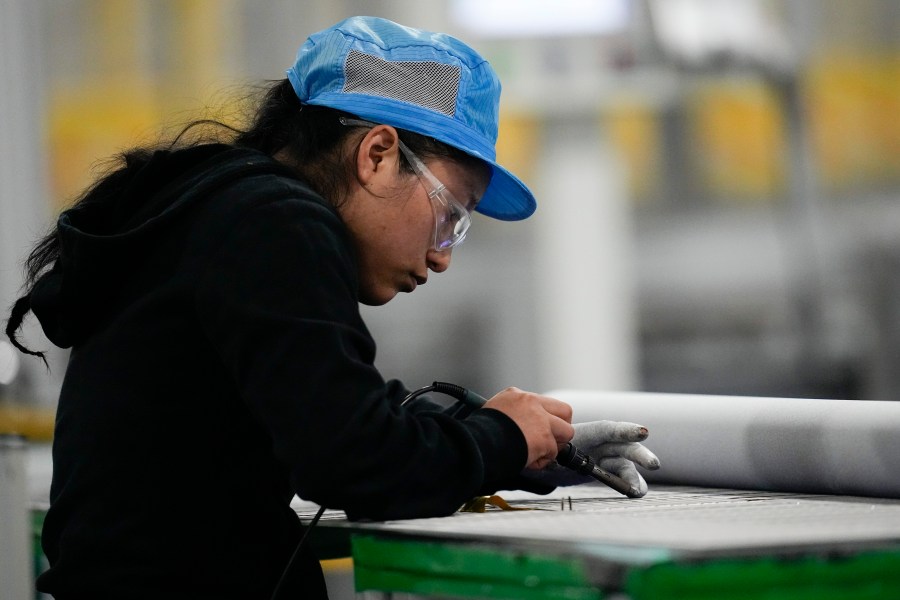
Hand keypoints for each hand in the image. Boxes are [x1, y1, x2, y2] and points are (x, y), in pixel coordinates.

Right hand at [483, 388, 573, 469]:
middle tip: (550, 440)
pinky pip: (552, 454)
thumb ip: (509, 414)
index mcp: (517, 395)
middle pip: (565, 411)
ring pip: (566, 432)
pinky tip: (528, 461)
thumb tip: (515, 427)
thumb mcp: (492, 412)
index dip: (546, 418)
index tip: (542, 429)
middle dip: (561, 428)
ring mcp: (541, 420)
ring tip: (539, 453)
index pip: (543, 402)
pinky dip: (541, 461)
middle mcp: (532, 403)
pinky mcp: (544, 438)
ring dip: (555, 446)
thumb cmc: (479, 431)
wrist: (477, 442)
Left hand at [524, 420, 659, 495]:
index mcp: (587, 432)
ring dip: (634, 477)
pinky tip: (636, 492)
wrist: (545, 459)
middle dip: (639, 455)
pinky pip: (622, 477)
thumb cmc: (548, 449)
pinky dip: (630, 484)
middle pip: (623, 447)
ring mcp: (606, 457)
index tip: (644, 433)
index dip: (625, 431)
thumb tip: (553, 461)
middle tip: (654, 464)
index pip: (608, 430)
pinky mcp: (607, 470)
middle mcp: (601, 443)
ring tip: (638, 491)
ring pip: (625, 465)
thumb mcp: (547, 450)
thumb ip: (553, 454)